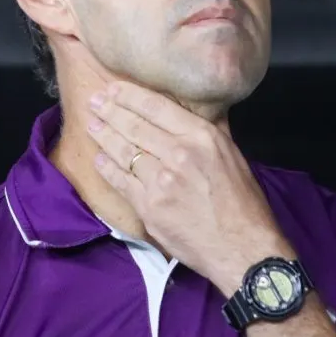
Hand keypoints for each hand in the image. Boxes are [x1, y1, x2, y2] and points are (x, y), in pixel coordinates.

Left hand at [86, 81, 295, 294]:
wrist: (242, 247)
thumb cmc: (242, 202)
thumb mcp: (231, 155)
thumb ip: (205, 134)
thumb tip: (186, 115)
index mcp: (201, 136)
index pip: (156, 107)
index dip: (129, 96)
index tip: (113, 88)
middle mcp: (179, 153)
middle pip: (134, 126)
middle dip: (110, 111)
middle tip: (94, 102)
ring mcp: (161, 181)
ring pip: (124, 151)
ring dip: (104, 136)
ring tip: (93, 126)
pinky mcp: (149, 207)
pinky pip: (121, 181)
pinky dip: (108, 168)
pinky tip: (100, 159)